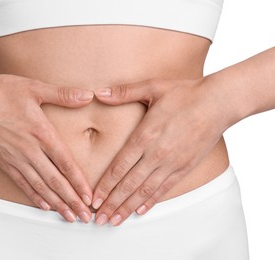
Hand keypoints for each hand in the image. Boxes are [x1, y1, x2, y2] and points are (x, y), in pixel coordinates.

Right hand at [0, 73, 93, 222]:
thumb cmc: (2, 91)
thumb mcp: (35, 88)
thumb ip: (63, 95)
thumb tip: (88, 95)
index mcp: (41, 133)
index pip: (65, 163)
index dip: (79, 182)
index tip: (89, 198)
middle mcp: (29, 150)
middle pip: (55, 180)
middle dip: (72, 200)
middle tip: (85, 217)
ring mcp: (15, 158)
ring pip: (39, 186)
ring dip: (56, 203)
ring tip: (69, 217)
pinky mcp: (3, 161)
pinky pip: (21, 183)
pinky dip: (34, 196)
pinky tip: (44, 206)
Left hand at [91, 78, 227, 225]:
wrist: (218, 103)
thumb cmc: (184, 93)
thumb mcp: (152, 87)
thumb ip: (124, 92)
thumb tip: (99, 92)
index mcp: (144, 136)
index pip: (118, 167)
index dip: (105, 186)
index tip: (94, 200)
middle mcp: (155, 154)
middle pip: (128, 185)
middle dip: (111, 204)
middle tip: (98, 219)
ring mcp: (171, 163)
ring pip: (144, 191)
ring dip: (127, 208)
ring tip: (114, 222)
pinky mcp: (184, 168)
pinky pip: (164, 189)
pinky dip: (150, 202)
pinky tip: (140, 211)